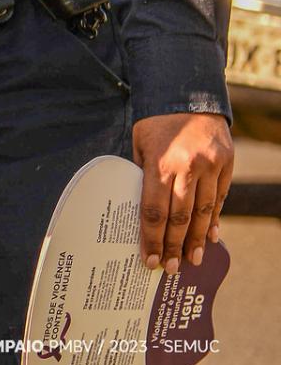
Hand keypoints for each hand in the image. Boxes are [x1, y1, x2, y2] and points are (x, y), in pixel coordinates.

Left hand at [133, 112, 234, 273]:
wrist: (188, 95)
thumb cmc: (156, 123)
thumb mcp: (139, 145)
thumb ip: (143, 176)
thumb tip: (141, 210)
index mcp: (159, 163)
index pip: (154, 210)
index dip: (152, 238)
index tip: (149, 259)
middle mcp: (187, 167)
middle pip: (180, 217)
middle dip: (174, 246)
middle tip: (169, 268)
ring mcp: (210, 167)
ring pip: (203, 212)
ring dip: (196, 239)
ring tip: (191, 261)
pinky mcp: (226, 165)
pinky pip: (219, 199)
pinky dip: (214, 220)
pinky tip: (209, 237)